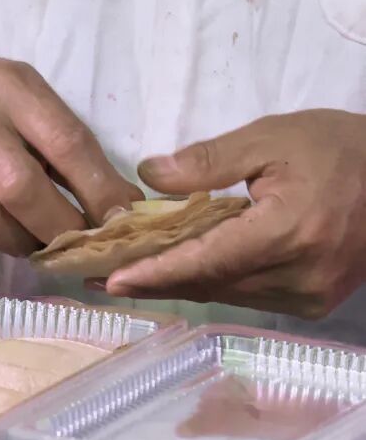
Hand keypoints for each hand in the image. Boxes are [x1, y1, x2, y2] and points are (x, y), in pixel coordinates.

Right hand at [0, 46, 140, 257]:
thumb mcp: (25, 102)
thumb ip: (67, 147)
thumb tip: (121, 209)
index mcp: (7, 87)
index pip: (65, 143)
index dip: (99, 190)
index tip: (120, 222)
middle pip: (20, 189)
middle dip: (58, 228)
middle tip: (72, 244)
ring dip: (17, 243)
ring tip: (28, 240)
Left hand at [106, 109, 365, 318]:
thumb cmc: (343, 148)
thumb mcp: (274, 138)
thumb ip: (209, 160)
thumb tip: (148, 175)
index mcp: (289, 233)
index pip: (207, 261)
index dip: (155, 273)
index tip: (111, 280)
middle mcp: (299, 276)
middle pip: (209, 284)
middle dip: (153, 281)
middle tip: (98, 277)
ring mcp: (310, 295)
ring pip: (225, 294)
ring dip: (177, 284)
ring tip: (127, 273)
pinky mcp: (315, 301)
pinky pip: (247, 295)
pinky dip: (211, 282)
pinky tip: (178, 272)